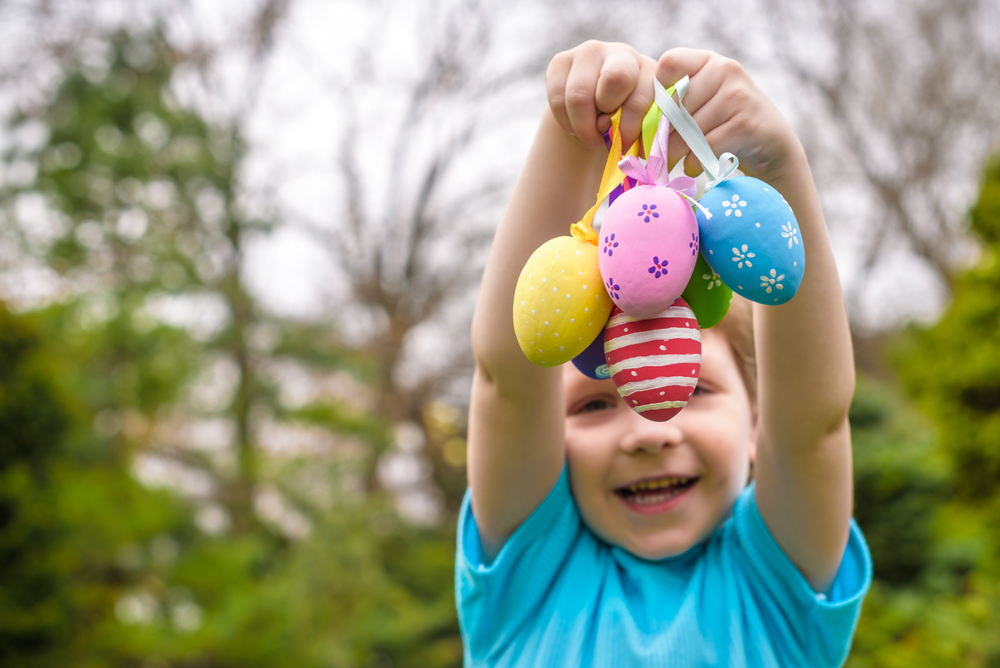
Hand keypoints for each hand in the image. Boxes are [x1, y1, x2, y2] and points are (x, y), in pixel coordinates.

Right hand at [546, 41, 656, 150]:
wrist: (595, 112)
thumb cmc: (625, 124)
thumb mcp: (641, 128)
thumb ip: (645, 133)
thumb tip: (643, 155)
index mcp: (651, 70)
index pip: (641, 97)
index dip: (630, 127)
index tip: (625, 144)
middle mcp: (622, 53)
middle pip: (615, 80)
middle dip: (606, 118)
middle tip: (604, 133)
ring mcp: (589, 53)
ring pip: (579, 96)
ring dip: (582, 127)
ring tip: (590, 133)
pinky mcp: (561, 61)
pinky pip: (557, 99)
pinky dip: (565, 122)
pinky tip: (574, 124)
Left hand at [656, 48, 805, 184]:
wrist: (770, 145)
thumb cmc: (723, 125)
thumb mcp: (700, 104)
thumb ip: (675, 104)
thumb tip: (641, 127)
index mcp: (708, 61)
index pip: (669, 63)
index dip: (656, 92)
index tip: (657, 117)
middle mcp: (725, 69)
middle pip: (674, 103)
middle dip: (661, 134)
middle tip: (655, 153)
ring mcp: (738, 94)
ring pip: (688, 128)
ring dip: (674, 153)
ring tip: (671, 163)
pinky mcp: (746, 123)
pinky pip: (705, 145)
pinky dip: (694, 162)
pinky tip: (693, 167)